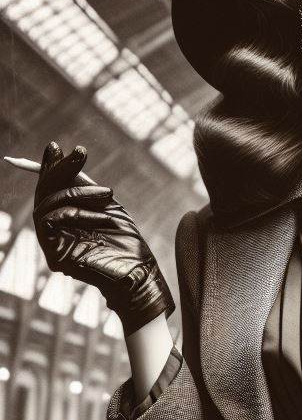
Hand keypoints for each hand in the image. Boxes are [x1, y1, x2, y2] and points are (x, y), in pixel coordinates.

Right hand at [31, 142, 174, 334]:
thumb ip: (84, 184)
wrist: (139, 274)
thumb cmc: (126, 242)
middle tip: (79, 151)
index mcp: (65, 218)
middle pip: (43, 194)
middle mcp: (54, 231)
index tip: (56, 145)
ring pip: (47, 205)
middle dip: (60, 169)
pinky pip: (52, 222)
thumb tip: (66, 157)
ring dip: (78, 191)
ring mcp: (52, 243)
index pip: (50, 189)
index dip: (50, 167)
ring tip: (108, 194)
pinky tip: (102, 217)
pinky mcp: (54, 255)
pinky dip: (77, 212)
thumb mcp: (106, 205)